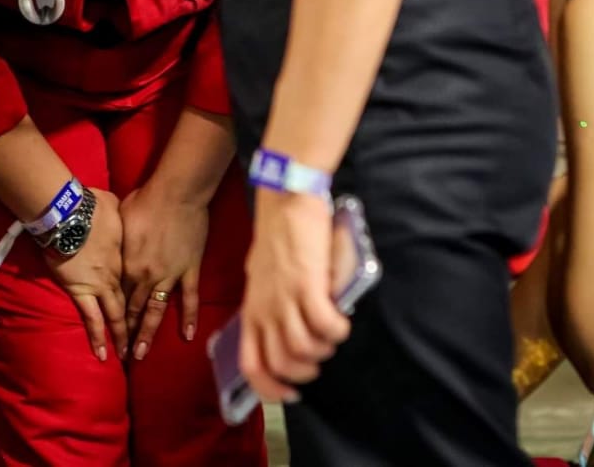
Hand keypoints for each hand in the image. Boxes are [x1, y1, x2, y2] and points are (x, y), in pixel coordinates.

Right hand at [41, 188, 127, 361]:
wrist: (71, 213)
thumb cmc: (93, 207)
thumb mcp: (118, 209)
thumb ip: (121, 220)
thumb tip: (120, 215)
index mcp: (128, 257)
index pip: (139, 282)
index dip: (144, 296)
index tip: (151, 308)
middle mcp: (119, 275)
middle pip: (131, 302)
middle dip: (138, 324)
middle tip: (144, 342)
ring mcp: (101, 285)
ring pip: (115, 314)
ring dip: (121, 335)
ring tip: (128, 354)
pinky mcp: (81, 291)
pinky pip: (92, 319)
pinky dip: (97, 336)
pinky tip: (102, 353)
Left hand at [120, 181, 209, 359]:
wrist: (175, 194)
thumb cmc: (145, 202)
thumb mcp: (120, 222)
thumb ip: (117, 243)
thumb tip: (109, 247)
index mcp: (127, 266)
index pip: (117, 295)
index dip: (112, 314)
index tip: (107, 331)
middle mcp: (146, 277)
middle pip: (134, 309)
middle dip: (127, 332)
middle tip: (122, 354)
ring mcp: (169, 276)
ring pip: (157, 311)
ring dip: (149, 333)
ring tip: (142, 354)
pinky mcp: (189, 270)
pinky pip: (189, 298)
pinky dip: (188, 317)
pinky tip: (187, 336)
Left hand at [238, 190, 350, 401]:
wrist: (286, 200)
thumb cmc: (278, 235)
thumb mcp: (262, 277)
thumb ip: (270, 303)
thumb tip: (287, 325)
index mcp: (251, 310)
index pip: (251, 365)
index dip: (271, 389)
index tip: (291, 393)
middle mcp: (264, 310)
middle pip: (281, 364)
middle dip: (306, 371)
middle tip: (320, 356)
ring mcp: (285, 299)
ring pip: (304, 349)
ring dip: (324, 350)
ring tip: (332, 334)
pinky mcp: (308, 285)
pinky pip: (325, 325)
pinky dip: (337, 330)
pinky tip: (342, 320)